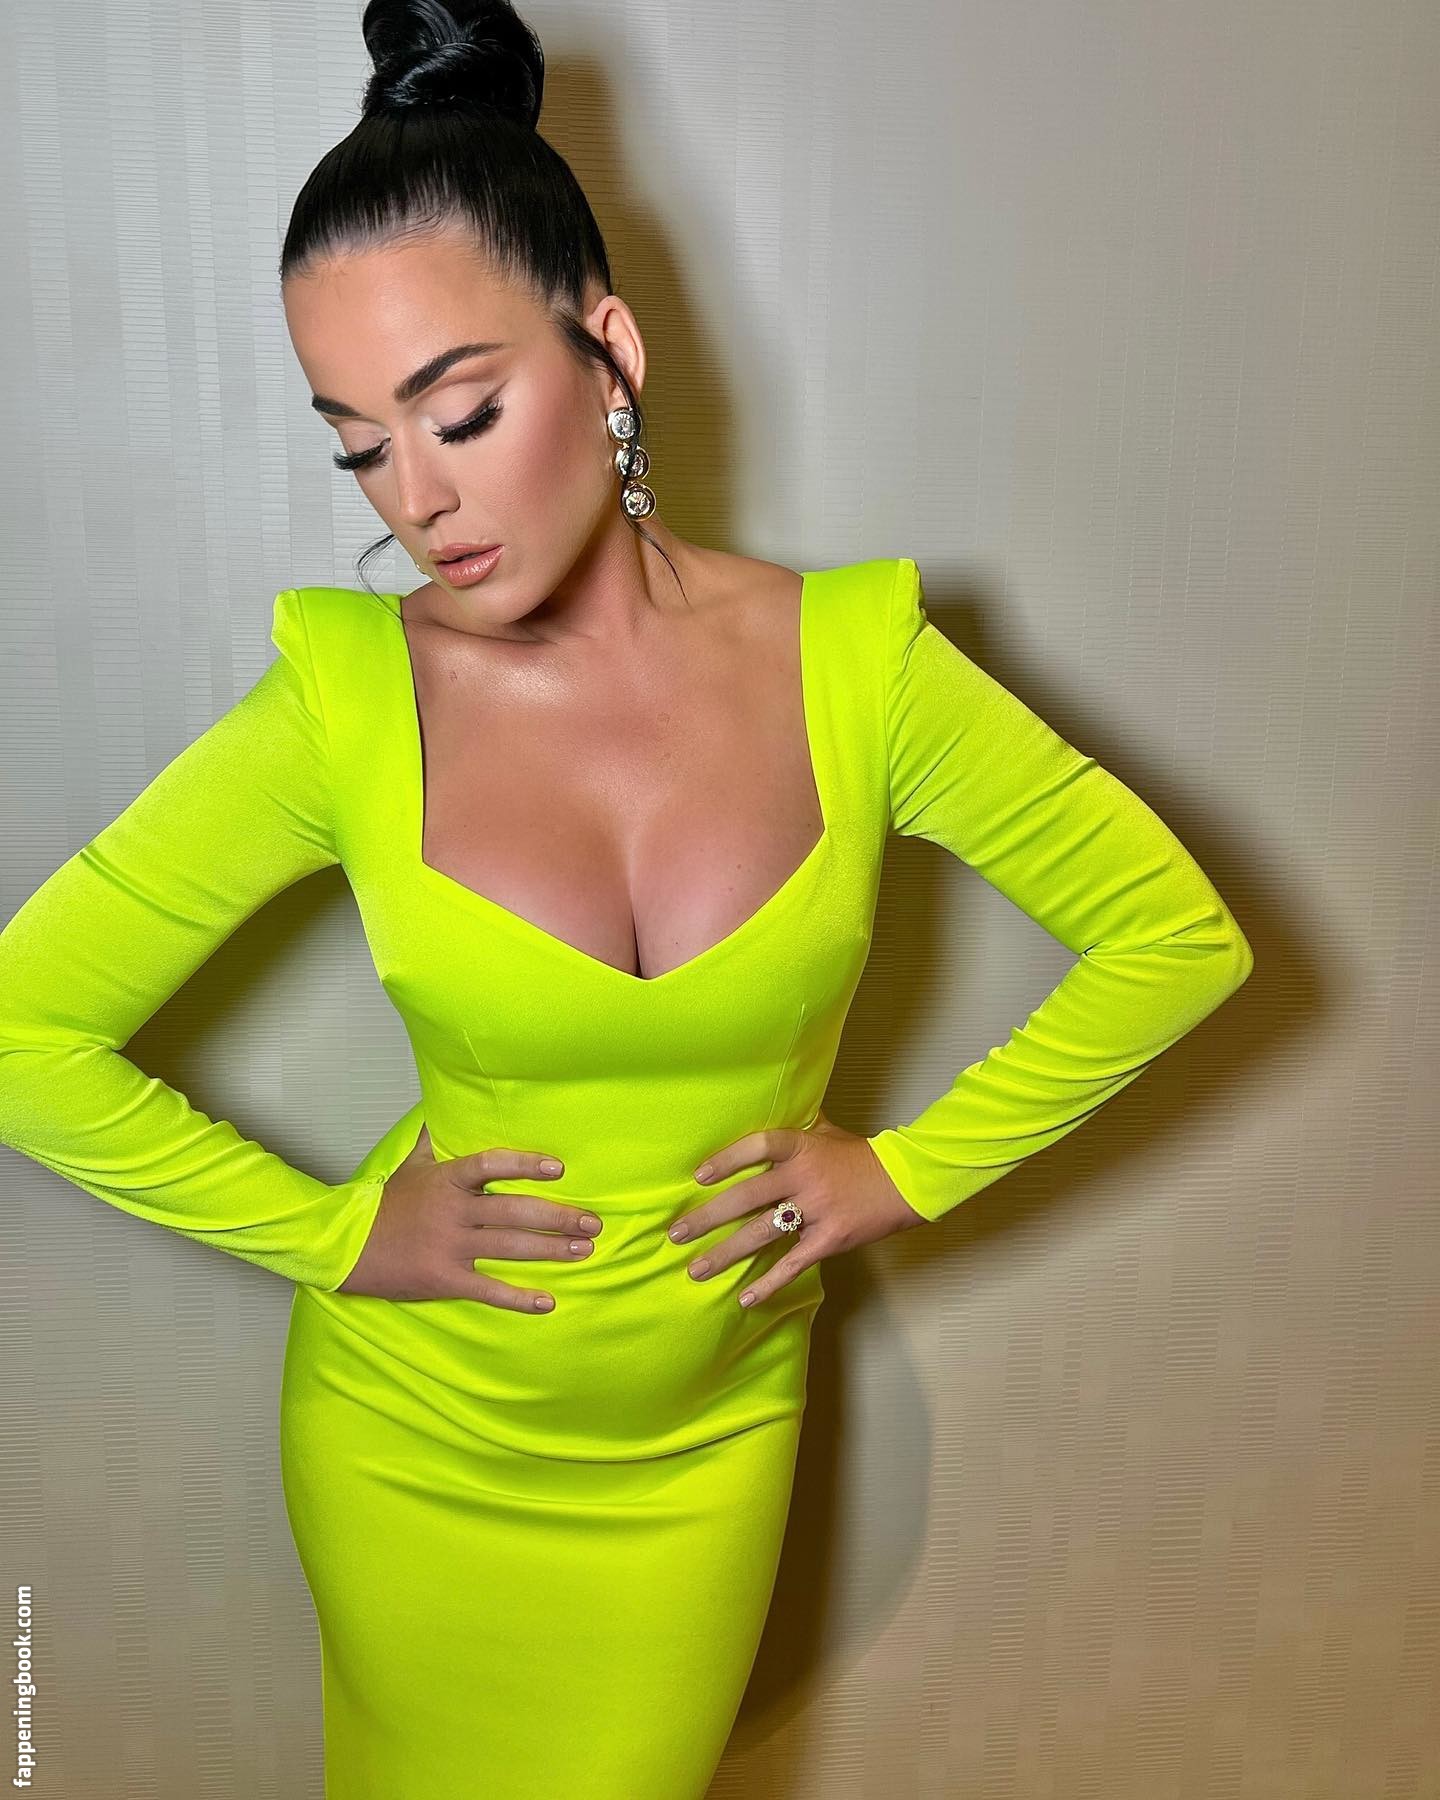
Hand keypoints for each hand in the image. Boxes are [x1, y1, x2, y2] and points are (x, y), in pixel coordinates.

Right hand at [336, 1123, 602, 1311]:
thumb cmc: (384, 1205)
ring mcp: (450, 1247)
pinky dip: (519, 1298)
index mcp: (446, 1180)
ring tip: (584, 1250)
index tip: (558, 1168)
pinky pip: (488, 1289)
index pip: (490, 1165)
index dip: (525, 1165)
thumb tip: (445, 1108)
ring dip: (550, 1250)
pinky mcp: (445, 1280)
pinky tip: (547, 1302)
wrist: (347, 1249)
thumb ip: (433, 1140)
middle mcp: (452, 1212)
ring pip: (509, 1248)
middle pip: (513, 1211)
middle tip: (592, 1222)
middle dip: (557, 1217)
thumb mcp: (409, 1166)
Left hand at [666, 1109, 925, 1307]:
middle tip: (676, 1233)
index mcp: (802, 1147)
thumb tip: (764, 1109)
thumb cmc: (862, 1155)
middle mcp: (805, 1177)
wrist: (908, 1181)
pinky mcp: (831, 1239)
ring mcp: (818, 1210)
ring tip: (696, 1270)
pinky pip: (794, 1263)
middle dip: (708, 1217)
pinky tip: (745, 1298)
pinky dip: (770, 1283)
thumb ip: (795, 1128)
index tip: (698, 1177)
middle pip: (747, 1197)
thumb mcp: (827, 1132)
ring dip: (725, 1254)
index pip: (758, 1146)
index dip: (727, 1160)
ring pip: (762, 1234)